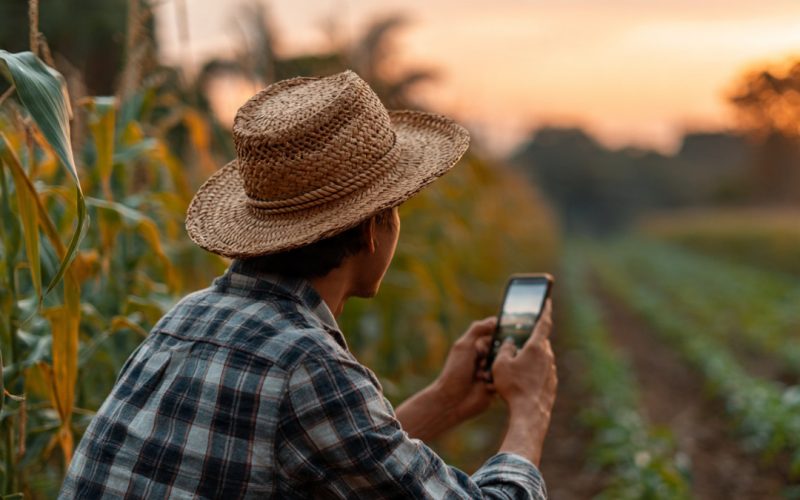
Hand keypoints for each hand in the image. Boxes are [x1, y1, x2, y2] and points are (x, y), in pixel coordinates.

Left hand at [432, 317, 496, 421]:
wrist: (453, 399)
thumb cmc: (455, 370)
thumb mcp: (464, 345)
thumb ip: (477, 330)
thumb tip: (494, 320)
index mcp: (477, 347)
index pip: (496, 337)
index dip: (499, 337)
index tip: (505, 337)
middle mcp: (486, 359)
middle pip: (503, 351)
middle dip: (496, 355)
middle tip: (483, 361)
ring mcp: (491, 373)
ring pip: (505, 366)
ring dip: (494, 369)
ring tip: (480, 375)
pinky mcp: (496, 387)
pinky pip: (504, 380)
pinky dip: (495, 382)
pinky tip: (484, 386)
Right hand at [493, 299, 556, 463]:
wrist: (530, 412)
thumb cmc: (513, 387)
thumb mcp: (500, 364)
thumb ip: (504, 348)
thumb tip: (509, 342)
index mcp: (535, 346)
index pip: (543, 322)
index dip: (544, 309)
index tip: (547, 300)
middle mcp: (547, 355)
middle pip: (540, 340)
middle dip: (530, 338)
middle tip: (519, 337)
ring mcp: (551, 369)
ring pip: (541, 356)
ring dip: (531, 356)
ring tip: (516, 363)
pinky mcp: (552, 382)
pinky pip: (542, 370)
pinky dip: (534, 370)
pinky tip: (522, 379)